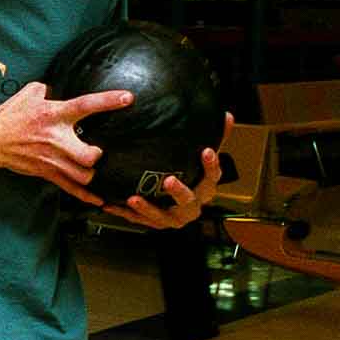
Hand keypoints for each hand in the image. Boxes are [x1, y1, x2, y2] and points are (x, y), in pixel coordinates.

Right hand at [0, 81, 136, 207]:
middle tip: (96, 151)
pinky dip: (86, 195)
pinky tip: (99, 200)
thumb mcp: (29, 93)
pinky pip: (70, 188)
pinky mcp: (48, 172)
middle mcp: (57, 138)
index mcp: (55, 114)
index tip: (128, 98)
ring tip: (92, 168)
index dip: (108, 101)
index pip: (86, 105)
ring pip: (83, 175)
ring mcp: (53, 158)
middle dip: (96, 155)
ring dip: (91, 173)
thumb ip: (46, 89)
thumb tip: (54, 88)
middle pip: (88, 155)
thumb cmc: (11, 116)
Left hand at [100, 112, 235, 229]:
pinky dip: (126, 213)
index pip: (213, 177)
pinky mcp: (155, 223)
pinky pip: (140, 220)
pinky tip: (112, 204)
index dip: (211, 165)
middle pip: (189, 201)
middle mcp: (191, 206)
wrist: (179, 207)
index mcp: (205, 189)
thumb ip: (216, 138)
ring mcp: (173, 218)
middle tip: (168, 180)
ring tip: (134, 198)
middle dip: (179, 192)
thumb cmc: (192, 178)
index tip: (206, 150)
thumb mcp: (203, 159)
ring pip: (162, 216)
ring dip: (148, 208)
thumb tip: (227, 116)